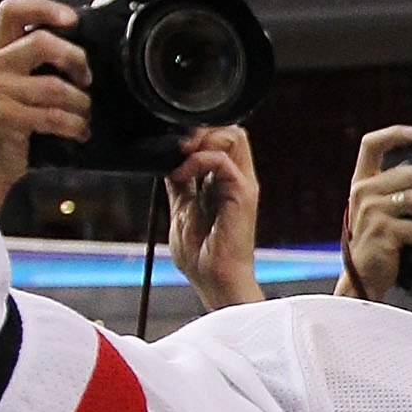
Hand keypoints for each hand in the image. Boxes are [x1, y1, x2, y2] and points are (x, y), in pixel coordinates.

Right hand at [0, 0, 89, 215]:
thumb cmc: (8, 127)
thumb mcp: (15, 86)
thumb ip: (35, 63)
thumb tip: (79, 47)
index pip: (12, 11)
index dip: (44, 7)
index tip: (72, 20)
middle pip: (40, 41)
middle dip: (75, 59)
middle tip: (86, 79)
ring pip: (54, 85)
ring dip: (80, 104)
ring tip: (84, 116)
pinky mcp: (3, 118)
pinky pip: (53, 115)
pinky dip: (74, 125)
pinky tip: (78, 133)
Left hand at [167, 125, 262, 309]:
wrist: (214, 280)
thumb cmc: (201, 256)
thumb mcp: (182, 210)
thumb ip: (180, 185)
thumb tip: (168, 162)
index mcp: (224, 182)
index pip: (221, 140)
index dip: (198, 134)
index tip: (173, 147)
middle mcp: (236, 179)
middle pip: (231, 131)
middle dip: (201, 132)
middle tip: (178, 147)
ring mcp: (241, 184)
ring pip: (233, 136)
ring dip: (202, 140)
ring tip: (181, 158)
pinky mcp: (242, 193)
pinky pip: (223, 160)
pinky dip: (198, 161)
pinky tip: (182, 175)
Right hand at [336, 125, 411, 301]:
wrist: (361, 278)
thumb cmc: (375, 243)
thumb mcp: (375, 210)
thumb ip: (391, 190)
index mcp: (361, 182)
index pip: (371, 145)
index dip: (394, 133)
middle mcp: (363, 193)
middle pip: (408, 172)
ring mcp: (371, 211)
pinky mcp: (382, 232)